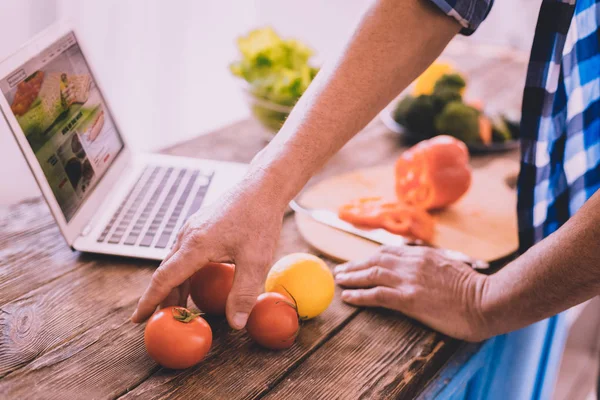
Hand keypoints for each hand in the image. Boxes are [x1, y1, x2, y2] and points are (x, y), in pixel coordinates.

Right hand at [130, 184, 284, 328]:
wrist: (262, 188)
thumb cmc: (259, 221)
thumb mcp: (256, 261)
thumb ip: (243, 293)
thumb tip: (235, 324)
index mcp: (195, 246)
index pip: (164, 279)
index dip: (150, 302)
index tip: (136, 319)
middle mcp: (188, 236)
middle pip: (166, 272)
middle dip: (161, 298)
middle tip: (161, 320)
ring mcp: (192, 229)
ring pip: (175, 262)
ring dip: (173, 285)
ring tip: (177, 306)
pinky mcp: (201, 226)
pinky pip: (184, 253)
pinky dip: (183, 272)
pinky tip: (194, 281)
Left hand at [334, 246, 489, 341]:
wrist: (488, 301)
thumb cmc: (476, 290)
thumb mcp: (452, 268)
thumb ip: (433, 266)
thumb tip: (424, 271)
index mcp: (423, 254)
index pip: (390, 252)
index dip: (371, 257)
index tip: (360, 262)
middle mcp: (413, 262)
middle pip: (376, 259)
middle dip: (356, 265)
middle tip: (341, 270)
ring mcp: (409, 279)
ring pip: (372, 274)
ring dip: (352, 277)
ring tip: (339, 281)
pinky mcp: (408, 298)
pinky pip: (376, 294)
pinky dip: (359, 295)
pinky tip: (348, 297)